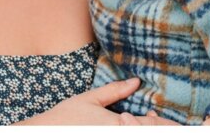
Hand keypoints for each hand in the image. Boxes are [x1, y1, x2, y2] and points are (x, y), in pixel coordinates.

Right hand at [21, 78, 176, 124]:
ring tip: (145, 124)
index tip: (159, 116)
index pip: (150, 125)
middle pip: (148, 132)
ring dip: (143, 130)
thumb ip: (115, 91)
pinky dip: (131, 132)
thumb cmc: (66, 115)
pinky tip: (130, 127)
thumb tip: (136, 82)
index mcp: (117, 124)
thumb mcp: (90, 99)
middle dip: (157, 127)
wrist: (47, 131)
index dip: (162, 122)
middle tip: (157, 120)